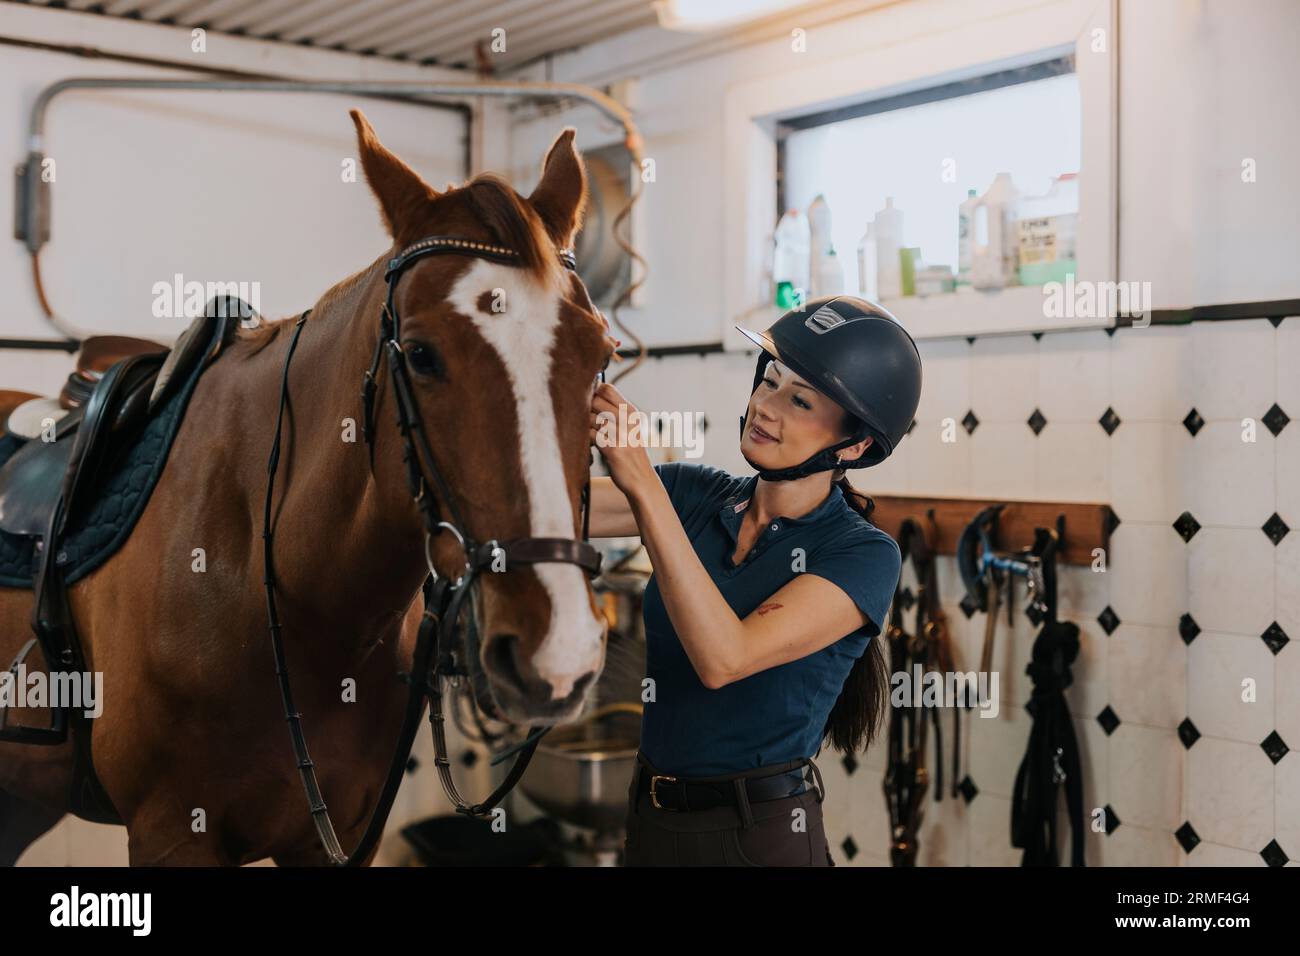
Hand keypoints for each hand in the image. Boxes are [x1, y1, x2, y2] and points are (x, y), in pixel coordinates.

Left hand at [590, 381, 653, 497]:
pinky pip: (590, 435)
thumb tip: (590, 395)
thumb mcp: (629, 427)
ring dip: (585, 426)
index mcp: (631, 411)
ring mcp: (620, 433)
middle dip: (585, 410)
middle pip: (594, 400)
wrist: (642, 479)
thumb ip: (615, 411)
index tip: (591, 404)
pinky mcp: (612, 449)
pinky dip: (586, 440)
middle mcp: (627, 419)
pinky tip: (592, 446)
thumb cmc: (630, 451)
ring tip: (591, 436)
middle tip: (589, 423)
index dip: (593, 393)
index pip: (606, 388)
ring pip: (589, 418)